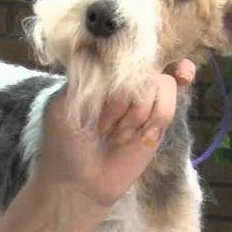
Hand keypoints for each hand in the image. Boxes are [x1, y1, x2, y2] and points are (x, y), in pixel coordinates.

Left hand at [32, 60, 196, 210]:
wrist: (78, 185)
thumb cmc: (63, 144)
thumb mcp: (63, 104)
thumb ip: (84, 74)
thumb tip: (102, 45)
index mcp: (99, 73)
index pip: (122, 49)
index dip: (126, 56)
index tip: (122, 64)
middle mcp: (123, 83)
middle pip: (143, 66)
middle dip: (122, 95)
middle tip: (100, 123)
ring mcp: (142, 102)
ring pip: (159, 84)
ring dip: (135, 111)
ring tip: (114, 133)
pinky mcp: (157, 124)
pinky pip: (168, 107)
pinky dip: (155, 117)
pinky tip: (139, 135)